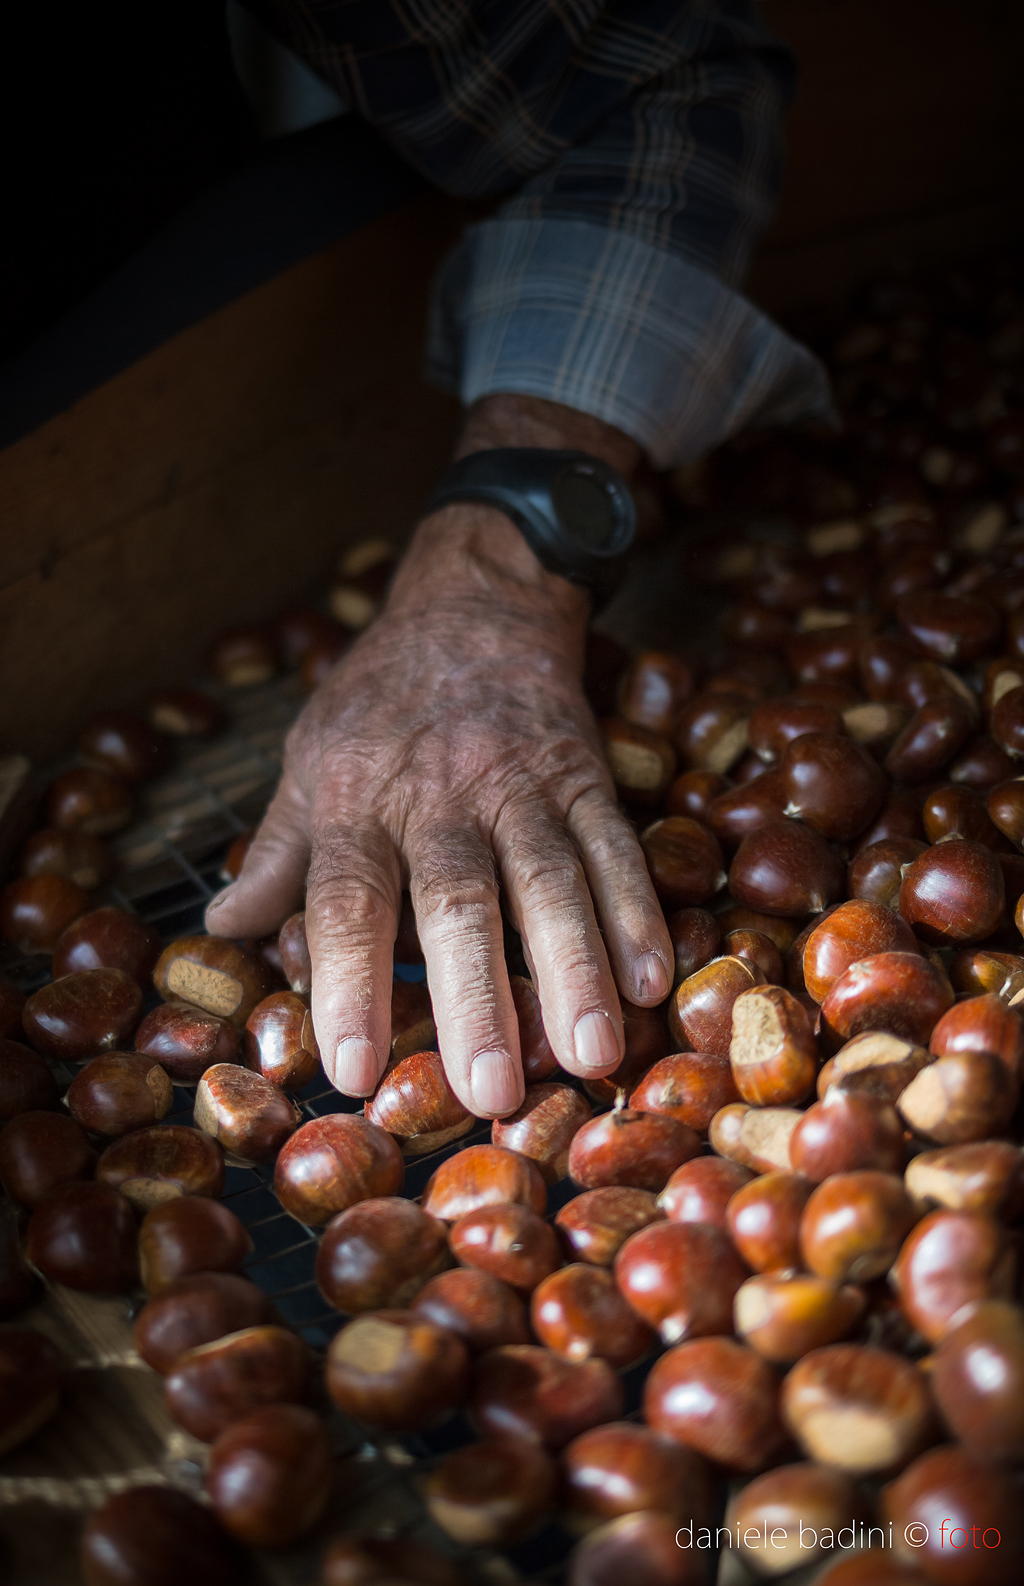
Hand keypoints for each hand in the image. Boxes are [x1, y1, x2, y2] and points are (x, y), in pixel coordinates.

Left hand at [205, 397, 672, 1116]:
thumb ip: (277, 853)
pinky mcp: (584, 773)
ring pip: (551, 880)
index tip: (354, 1071)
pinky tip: (653, 978)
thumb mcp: (309, 761)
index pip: (346, 902)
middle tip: (493, 1091)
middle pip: (458, 902)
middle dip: (478, 999)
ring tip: (594, 1054)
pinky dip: (637, 910)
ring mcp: (520, 784)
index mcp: (357, 804)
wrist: (473, 602)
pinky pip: (614, 844)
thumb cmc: (381, 702)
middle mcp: (438, 798)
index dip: (349, 985)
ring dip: (575, 969)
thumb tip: (222, 931)